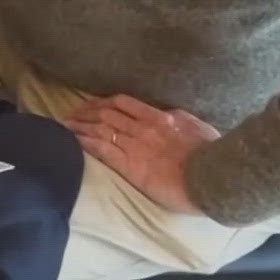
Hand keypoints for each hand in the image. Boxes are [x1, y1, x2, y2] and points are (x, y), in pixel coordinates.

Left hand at [66, 94, 219, 213]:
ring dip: (80, 125)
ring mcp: (135, 144)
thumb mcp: (199, 129)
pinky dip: (85, 141)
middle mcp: (144, 126)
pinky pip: (101, 148)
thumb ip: (181, 121)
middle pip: (106, 112)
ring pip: (100, 128)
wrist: (213, 177)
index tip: (94, 105)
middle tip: (72, 114)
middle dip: (86, 112)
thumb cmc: (213, 156)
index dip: (104, 102)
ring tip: (65, 125)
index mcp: (162, 116)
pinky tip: (73, 140)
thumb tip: (171, 117)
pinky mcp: (129, 164)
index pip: (124, 103)